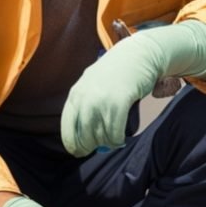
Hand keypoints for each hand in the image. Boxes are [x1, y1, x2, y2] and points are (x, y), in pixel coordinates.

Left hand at [61, 20, 205, 156]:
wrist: (138, 54)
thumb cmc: (116, 72)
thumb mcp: (93, 85)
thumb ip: (86, 106)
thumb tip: (85, 137)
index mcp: (76, 94)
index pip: (67, 127)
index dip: (72, 144)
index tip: (78, 152)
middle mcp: (85, 98)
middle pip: (83, 135)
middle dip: (90, 147)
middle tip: (100, 149)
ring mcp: (101, 100)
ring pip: (100, 136)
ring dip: (107, 143)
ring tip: (114, 140)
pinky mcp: (119, 102)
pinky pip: (115, 132)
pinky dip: (118, 139)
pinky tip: (122, 138)